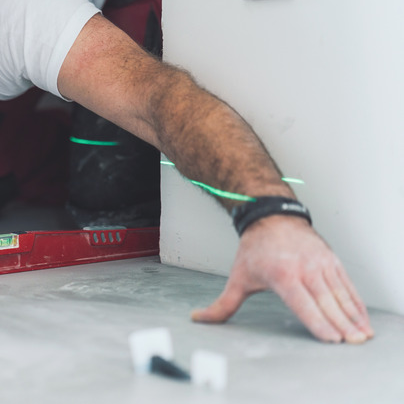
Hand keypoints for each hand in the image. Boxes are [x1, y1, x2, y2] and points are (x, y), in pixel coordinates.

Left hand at [191, 215, 374, 342]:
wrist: (272, 216)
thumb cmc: (255, 249)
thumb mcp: (238, 277)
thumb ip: (222, 304)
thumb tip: (198, 318)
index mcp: (281, 275)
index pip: (303, 303)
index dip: (318, 322)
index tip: (331, 338)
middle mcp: (304, 269)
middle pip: (326, 302)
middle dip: (341, 324)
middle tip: (351, 343)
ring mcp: (320, 264)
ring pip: (340, 294)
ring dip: (353, 316)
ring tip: (361, 336)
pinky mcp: (331, 261)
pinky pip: (347, 285)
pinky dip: (356, 303)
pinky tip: (361, 319)